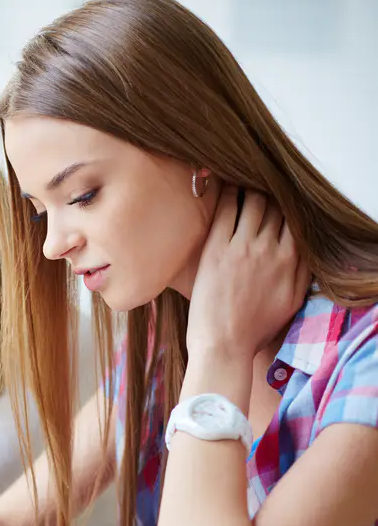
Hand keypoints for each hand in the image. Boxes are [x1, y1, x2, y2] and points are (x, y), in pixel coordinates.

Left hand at [187, 187, 310, 361]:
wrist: (224, 345)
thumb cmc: (256, 328)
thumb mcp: (293, 300)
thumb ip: (305, 270)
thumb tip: (309, 247)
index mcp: (293, 260)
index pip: (297, 217)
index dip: (289, 204)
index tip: (280, 197)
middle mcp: (271, 250)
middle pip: (277, 205)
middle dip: (270, 192)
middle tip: (258, 182)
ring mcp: (243, 248)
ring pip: (254, 201)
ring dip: (250, 187)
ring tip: (242, 180)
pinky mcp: (216, 250)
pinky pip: (225, 210)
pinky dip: (227, 192)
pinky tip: (224, 184)